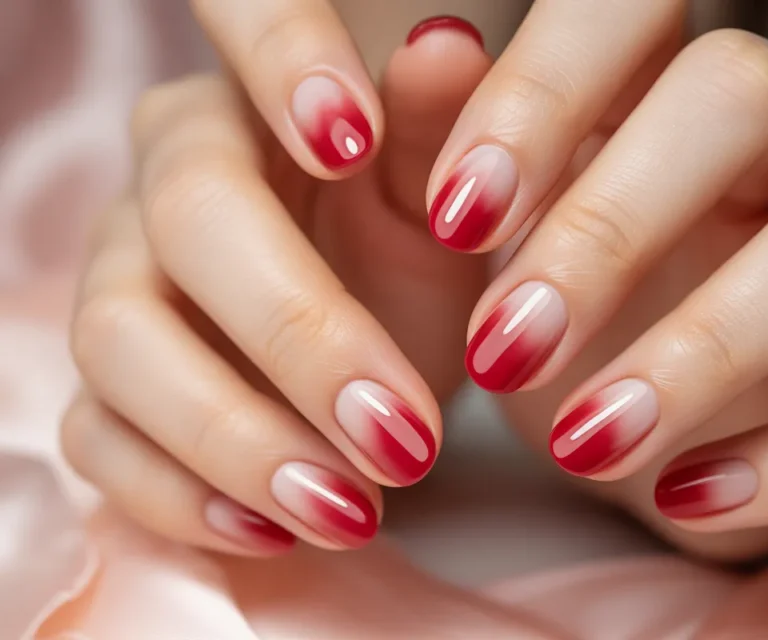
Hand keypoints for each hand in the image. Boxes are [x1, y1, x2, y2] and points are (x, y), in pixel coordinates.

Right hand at [61, 27, 491, 554]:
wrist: (372, 342)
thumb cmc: (411, 252)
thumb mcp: (441, 197)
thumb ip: (441, 128)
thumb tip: (447, 42)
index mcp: (252, 100)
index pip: (237, 24)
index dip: (283, 64)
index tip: (352, 137)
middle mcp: (164, 178)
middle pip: (190, 225)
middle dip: (300, 337)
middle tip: (403, 436)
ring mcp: (120, 285)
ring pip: (121, 344)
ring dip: (239, 439)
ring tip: (351, 507)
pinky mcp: (108, 390)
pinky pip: (101, 437)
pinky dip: (182, 495)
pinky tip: (274, 531)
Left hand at [429, 22, 767, 558]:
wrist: (632, 433)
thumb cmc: (550, 307)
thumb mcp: (471, 235)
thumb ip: (439, 139)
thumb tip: (436, 46)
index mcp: (663, 87)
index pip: (636, 7)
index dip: (544, 91)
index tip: (457, 216)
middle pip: (747, 94)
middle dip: (614, 225)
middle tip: (506, 345)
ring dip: (712, 345)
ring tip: (588, 440)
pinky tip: (689, 495)